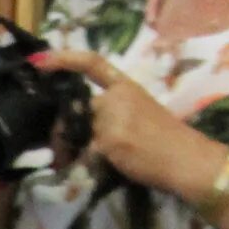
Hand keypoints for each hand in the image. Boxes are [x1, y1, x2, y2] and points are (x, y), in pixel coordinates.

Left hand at [31, 50, 227, 200]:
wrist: (187, 159)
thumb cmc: (167, 140)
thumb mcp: (140, 114)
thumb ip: (112, 113)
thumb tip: (80, 125)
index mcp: (127, 86)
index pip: (93, 63)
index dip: (65, 59)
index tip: (41, 59)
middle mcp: (118, 97)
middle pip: (78, 108)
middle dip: (64, 127)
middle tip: (60, 147)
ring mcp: (113, 118)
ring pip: (78, 131)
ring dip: (70, 147)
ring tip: (72, 161)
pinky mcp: (110, 140)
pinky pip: (83, 153)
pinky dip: (80, 164)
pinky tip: (86, 170)